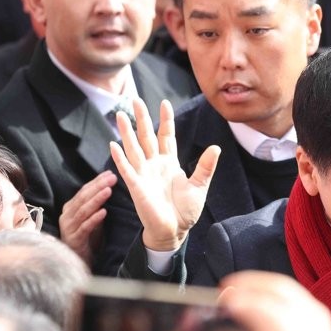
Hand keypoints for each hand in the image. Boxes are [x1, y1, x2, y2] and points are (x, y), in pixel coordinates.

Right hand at [60, 171, 116, 264]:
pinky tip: (104, 212)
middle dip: (98, 187)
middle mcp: (67, 215)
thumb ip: (96, 205)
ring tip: (108, 191)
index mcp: (70, 208)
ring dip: (97, 200)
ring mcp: (69, 227)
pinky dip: (94, 219)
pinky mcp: (74, 239)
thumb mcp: (92, 218)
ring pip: (83, 210)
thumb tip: (108, 187)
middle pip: (83, 198)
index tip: (110, 174)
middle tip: (112, 178)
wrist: (79, 260)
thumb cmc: (87, 238)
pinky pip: (85, 227)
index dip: (96, 182)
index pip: (84, 191)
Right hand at [109, 98, 219, 251]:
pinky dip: (119, 157)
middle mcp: (154, 165)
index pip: (166, 136)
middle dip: (141, 118)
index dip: (165, 120)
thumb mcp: (199, 186)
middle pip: (146, 136)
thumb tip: (216, 147)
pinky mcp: (136, 186)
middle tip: (135, 99)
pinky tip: (114, 144)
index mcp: (169, 163)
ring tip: (121, 115)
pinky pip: (126, 169)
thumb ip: (206, 167)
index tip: (164, 103)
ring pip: (133, 148)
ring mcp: (144, 174)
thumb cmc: (185, 211)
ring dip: (127, 132)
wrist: (175, 231)